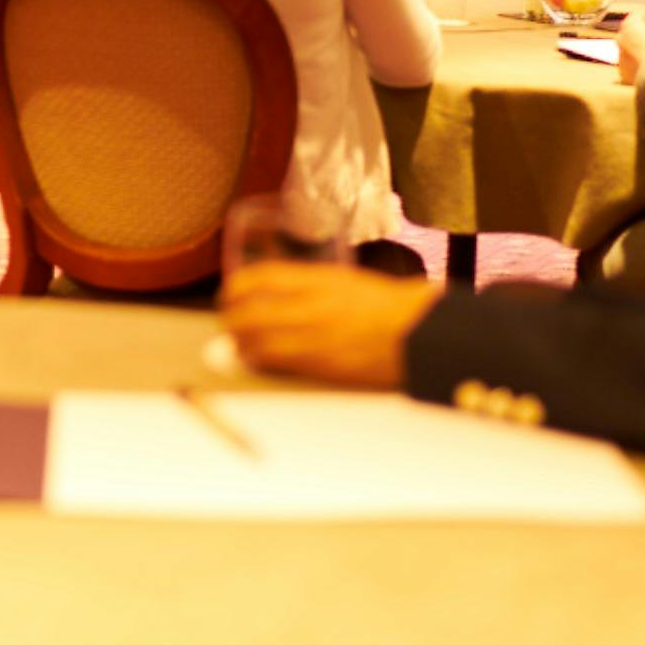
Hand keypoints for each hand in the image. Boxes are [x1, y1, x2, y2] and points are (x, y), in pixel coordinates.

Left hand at [219, 262, 439, 389]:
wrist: (417, 332)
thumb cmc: (386, 304)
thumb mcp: (343, 280)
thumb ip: (308, 286)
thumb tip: (272, 294)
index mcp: (318, 281)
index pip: (260, 278)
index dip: (236, 287)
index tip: (229, 293)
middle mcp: (312, 307)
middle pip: (251, 313)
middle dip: (231, 320)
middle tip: (227, 322)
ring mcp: (315, 338)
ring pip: (259, 343)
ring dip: (242, 344)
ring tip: (238, 344)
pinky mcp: (323, 366)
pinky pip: (280, 364)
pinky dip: (262, 362)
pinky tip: (258, 360)